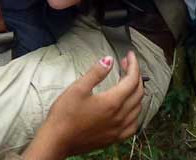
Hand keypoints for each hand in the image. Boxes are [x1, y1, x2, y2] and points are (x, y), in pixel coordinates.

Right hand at [23, 52, 143, 159]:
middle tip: (126, 65)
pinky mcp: (114, 138)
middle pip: (138, 92)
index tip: (130, 55)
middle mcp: (119, 117)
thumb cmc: (65, 115)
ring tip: (127, 82)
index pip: (132, 80)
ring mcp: (118, 129)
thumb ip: (96, 73)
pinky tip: (129, 109)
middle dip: (135, 75)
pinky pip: (133, 124)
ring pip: (138, 108)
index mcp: (112, 102)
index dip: (133, 65)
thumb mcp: (78, 88)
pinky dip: (135, 112)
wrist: (57, 141)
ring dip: (137, 92)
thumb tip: (109, 60)